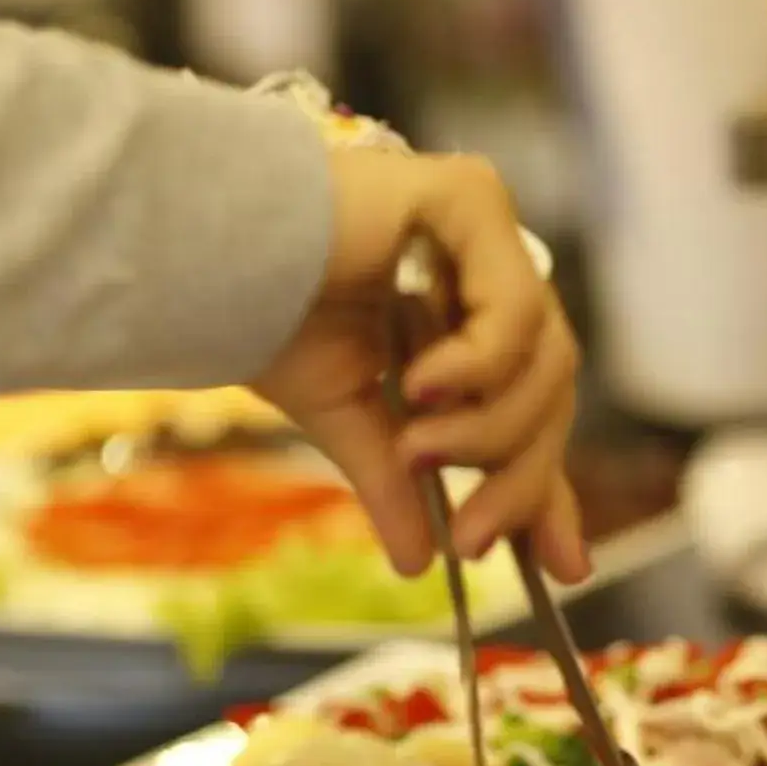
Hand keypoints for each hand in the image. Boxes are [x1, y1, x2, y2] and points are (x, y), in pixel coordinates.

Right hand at [253, 146, 587, 581]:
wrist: (201, 256)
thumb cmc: (258, 315)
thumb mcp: (344, 418)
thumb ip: (394, 482)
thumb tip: (418, 563)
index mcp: (456, 319)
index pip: (532, 408)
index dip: (549, 487)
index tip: (565, 567)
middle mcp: (481, 270)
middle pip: (548, 392)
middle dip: (518, 479)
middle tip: (470, 542)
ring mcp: (482, 232)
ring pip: (546, 360)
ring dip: (488, 429)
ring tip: (417, 451)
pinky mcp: (469, 197)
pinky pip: (516, 305)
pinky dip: (480, 364)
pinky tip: (424, 386)